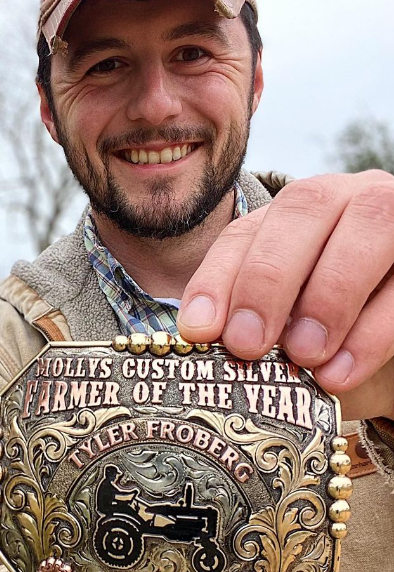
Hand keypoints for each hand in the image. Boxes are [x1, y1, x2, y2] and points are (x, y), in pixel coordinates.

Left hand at [178, 170, 393, 420]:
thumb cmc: (334, 332)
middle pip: (304, 208)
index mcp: (295, 216)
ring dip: (328, 295)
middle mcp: (346, 200)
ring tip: (303, 356)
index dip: (217, 278)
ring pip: (369, 224)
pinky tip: (341, 371)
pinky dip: (373, 329)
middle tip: (247, 344)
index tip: (198, 331)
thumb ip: (254, 320)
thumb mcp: (287, 323)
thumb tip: (207, 339)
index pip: (246, 233)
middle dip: (268, 278)